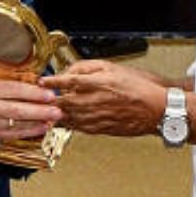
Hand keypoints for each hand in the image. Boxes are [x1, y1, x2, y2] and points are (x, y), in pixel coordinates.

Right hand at [0, 71, 61, 141]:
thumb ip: (3, 77)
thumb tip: (29, 78)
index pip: (15, 90)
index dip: (35, 93)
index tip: (49, 94)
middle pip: (19, 110)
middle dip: (41, 111)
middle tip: (57, 110)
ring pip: (18, 124)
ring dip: (38, 123)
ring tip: (53, 120)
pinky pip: (13, 134)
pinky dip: (28, 132)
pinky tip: (41, 128)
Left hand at [41, 59, 166, 136]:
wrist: (157, 109)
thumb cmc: (139, 87)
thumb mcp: (113, 67)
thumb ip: (89, 67)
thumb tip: (70, 71)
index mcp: (101, 83)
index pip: (70, 81)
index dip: (53, 81)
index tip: (42, 81)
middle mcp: (98, 101)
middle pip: (66, 102)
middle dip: (50, 102)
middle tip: (38, 100)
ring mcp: (99, 117)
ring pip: (70, 117)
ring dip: (56, 115)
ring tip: (44, 112)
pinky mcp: (102, 129)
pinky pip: (80, 127)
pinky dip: (68, 124)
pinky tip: (63, 121)